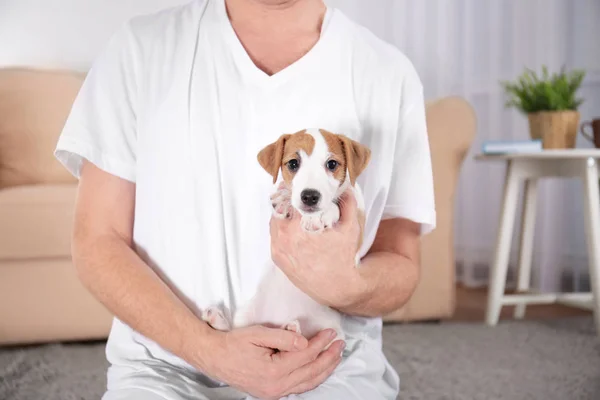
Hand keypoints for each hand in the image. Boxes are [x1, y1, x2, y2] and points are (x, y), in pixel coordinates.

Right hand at [198, 326, 344, 398]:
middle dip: (329, 357)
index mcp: (274, 371)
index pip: (306, 355)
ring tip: (336, 356)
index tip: (331, 332)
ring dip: (324, 370)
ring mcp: (274, 393)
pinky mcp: (271, 393)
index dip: (321, 343)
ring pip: (308, 383)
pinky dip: (312, 379)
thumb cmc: (234, 343)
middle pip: (311, 371)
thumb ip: (284, 337)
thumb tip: (305, 341)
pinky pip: (298, 388)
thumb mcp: (258, 334)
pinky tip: (319, 370)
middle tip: (340, 344)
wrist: (213, 356)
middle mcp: (276, 386)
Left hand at [269, 189, 364, 308]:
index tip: (300, 186)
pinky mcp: (277, 258)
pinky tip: (292, 226)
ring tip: (295, 210)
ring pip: (274, 221)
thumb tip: (347, 188)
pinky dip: (281, 228)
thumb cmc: (343, 257)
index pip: (290, 199)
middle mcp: (285, 238)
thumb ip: (348, 204)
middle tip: (296, 195)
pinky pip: (274, 236)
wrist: (337, 287)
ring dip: (283, 213)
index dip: (295, 190)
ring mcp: (279, 249)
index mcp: (300, 228)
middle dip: (287, 200)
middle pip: (278, 208)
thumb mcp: (350, 228)